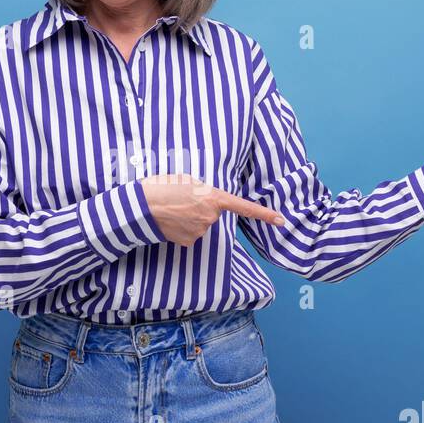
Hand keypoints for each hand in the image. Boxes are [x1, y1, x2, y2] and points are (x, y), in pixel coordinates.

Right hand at [140, 173, 285, 245]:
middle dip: (201, 208)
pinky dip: (181, 229)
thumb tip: (206, 202)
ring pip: (200, 225)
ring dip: (189, 218)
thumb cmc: (162, 186)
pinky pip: (190, 235)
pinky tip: (170, 221)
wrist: (142, 205)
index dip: (264, 215)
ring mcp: (200, 231)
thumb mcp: (188, 180)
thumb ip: (203, 190)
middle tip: (181, 199)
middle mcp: (211, 217)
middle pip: (212, 214)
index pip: (244, 208)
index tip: (281, 221)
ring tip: (172, 209)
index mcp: (214, 198)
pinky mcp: (188, 242)